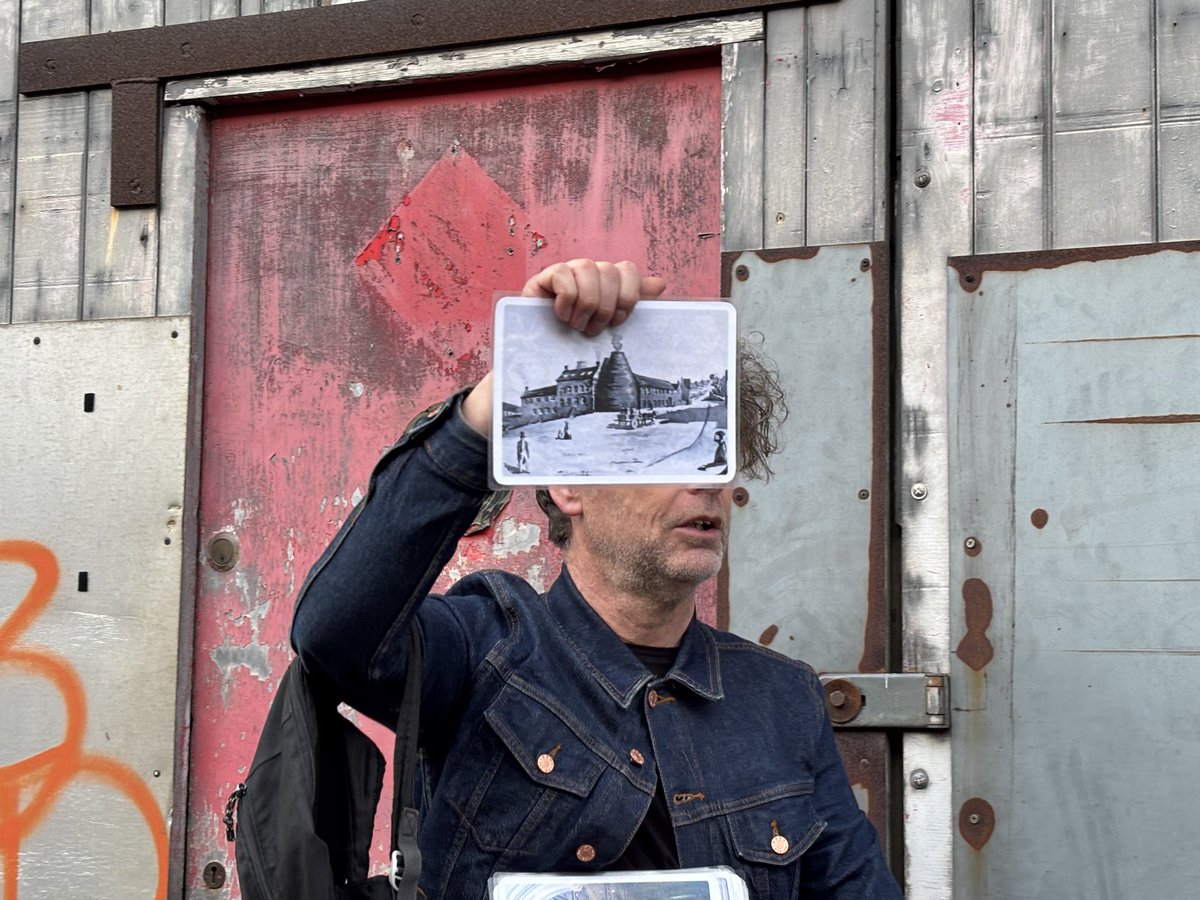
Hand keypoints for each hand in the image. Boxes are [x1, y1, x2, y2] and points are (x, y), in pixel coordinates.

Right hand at [461, 260, 665, 434]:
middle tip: (594, 330)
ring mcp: (566, 271)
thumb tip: (659, 284)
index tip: (618, 322)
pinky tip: (560, 316)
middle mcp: (588, 272)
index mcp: (607, 281)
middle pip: (610, 270)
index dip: (628, 296)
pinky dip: (566, 299)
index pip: (628, 270)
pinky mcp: (544, 277)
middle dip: (606, 306)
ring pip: (588, 268)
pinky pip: (562, 273)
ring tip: (577, 325)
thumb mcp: (608, 327)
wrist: (540, 358)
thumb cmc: (577, 342)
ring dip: (586, 303)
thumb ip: (634, 305)